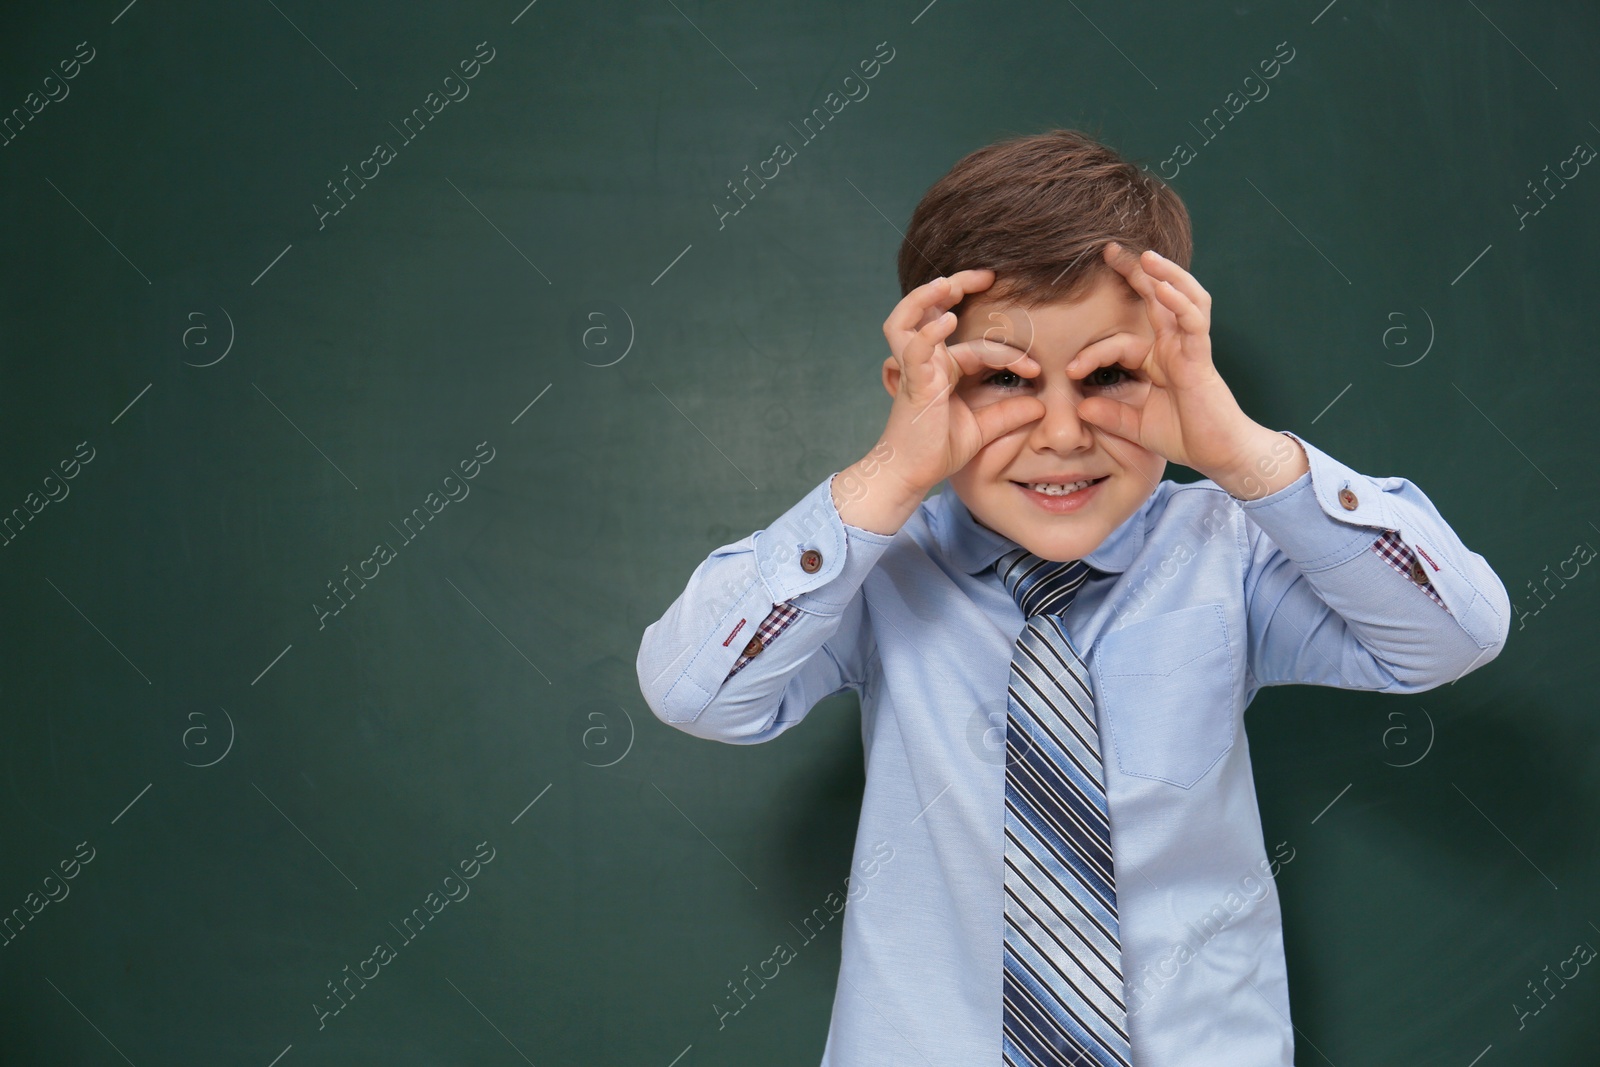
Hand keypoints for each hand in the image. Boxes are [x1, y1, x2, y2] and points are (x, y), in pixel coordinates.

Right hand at [875, 270, 1047, 496]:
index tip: (1037, 369)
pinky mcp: (912, 383)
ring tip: (947, 283)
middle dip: (955, 285)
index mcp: (943, 369)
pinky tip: (948, 321)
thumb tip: (1040, 404)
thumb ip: (1008, 415)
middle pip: (931, 309)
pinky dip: (929, 331)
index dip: (1010, 353)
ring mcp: (915, 370)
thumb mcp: (982, 430)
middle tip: (985, 274)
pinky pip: (915, 349)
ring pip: (906, 319)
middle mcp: (926, 362)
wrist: (911, 475)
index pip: (979, 346)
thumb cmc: (937, 450)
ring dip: (925, 297)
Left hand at [1061, 243, 1268, 483]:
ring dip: (1165, 275)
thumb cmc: (1184, 436)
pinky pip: (1193, 323)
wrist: (1219, 454)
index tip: (1071, 372)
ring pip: (1181, 299)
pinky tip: (1165, 287)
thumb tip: (1080, 407)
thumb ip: (1109, 415)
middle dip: (1136, 272)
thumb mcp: (1135, 427)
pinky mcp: (1201, 358)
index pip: (1119, 341)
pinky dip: (1180, 302)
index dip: (1093, 354)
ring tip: (1145, 255)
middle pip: (1157, 298)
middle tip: (1111, 249)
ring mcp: (1190, 348)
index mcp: (1158, 359)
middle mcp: (1174, 346)